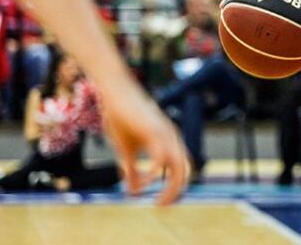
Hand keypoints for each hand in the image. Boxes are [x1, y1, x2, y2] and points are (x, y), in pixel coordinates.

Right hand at [101, 87, 189, 204]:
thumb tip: (134, 192)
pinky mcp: (154, 132)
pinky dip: (153, 175)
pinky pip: (161, 159)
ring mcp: (165, 134)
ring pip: (178, 166)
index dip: (176, 185)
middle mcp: (172, 137)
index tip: (164, 200)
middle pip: (184, 170)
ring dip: (170, 188)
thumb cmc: (121, 118)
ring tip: (158, 202)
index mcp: (169, 140)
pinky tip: (143, 184)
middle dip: (176, 192)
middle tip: (162, 206)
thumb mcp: (126, 150)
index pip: (182, 167)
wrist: (116, 93)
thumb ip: (132, 170)